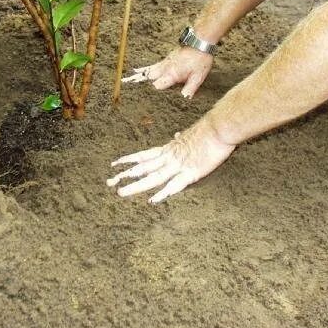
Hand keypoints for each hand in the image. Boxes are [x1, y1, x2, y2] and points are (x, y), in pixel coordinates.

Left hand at [107, 119, 235, 203]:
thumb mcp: (190, 135)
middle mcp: (169, 158)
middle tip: (109, 181)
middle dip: (125, 175)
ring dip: (136, 186)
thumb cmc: (208, 131)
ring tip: (121, 192)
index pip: (144, 156)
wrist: (219, 127)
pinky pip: (174, 186)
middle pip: (143, 168)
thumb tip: (176, 135)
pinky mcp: (191, 173)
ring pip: (152, 178)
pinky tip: (152, 200)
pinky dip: (163, 193)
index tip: (115, 164)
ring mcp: (178, 166)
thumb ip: (181, 139)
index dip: (129, 160)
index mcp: (169, 149)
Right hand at [121, 47, 213, 98]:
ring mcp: (164, 63)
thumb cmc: (199, 59)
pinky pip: (151, 66)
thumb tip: (183, 99)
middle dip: (137, 83)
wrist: (199, 42)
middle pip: (148, 77)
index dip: (151, 92)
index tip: (143, 98)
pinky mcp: (165, 60)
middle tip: (124, 88)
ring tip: (125, 81)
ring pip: (147, 71)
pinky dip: (142, 69)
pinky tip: (136, 70)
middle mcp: (165, 68)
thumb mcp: (198, 77)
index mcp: (171, 74)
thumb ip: (190, 89)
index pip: (157, 85)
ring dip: (137, 76)